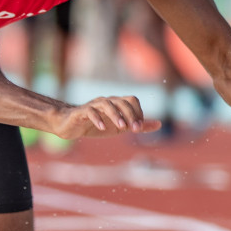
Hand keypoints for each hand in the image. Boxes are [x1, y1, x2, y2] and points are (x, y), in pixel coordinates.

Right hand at [47, 96, 161, 139]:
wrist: (71, 126)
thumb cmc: (97, 125)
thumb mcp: (121, 127)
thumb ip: (139, 125)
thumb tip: (160, 124)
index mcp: (116, 104)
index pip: (132, 100)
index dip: (138, 113)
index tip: (138, 128)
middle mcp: (106, 101)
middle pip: (122, 101)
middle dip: (130, 115)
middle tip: (134, 130)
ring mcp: (93, 105)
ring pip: (107, 104)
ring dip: (116, 115)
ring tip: (121, 128)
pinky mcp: (81, 112)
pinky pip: (91, 111)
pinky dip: (98, 119)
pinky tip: (103, 129)